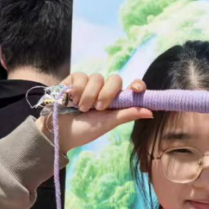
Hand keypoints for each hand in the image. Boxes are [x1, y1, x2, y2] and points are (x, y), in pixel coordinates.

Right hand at [35, 73, 151, 152]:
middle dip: (107, 94)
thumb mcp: (107, 123)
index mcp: (116, 101)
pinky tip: (71, 99)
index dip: (137, 85)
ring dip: (89, 96)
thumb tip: (151, 112)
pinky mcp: (74, 80)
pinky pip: (81, 76)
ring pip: (97, 78)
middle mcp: (104, 90)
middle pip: (115, 79)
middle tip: (98, 108)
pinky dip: (77, 89)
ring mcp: (89, 84)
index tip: (138, 89)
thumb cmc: (84, 130)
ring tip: (81, 108)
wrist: (58, 132)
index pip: (130, 87)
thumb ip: (127, 114)